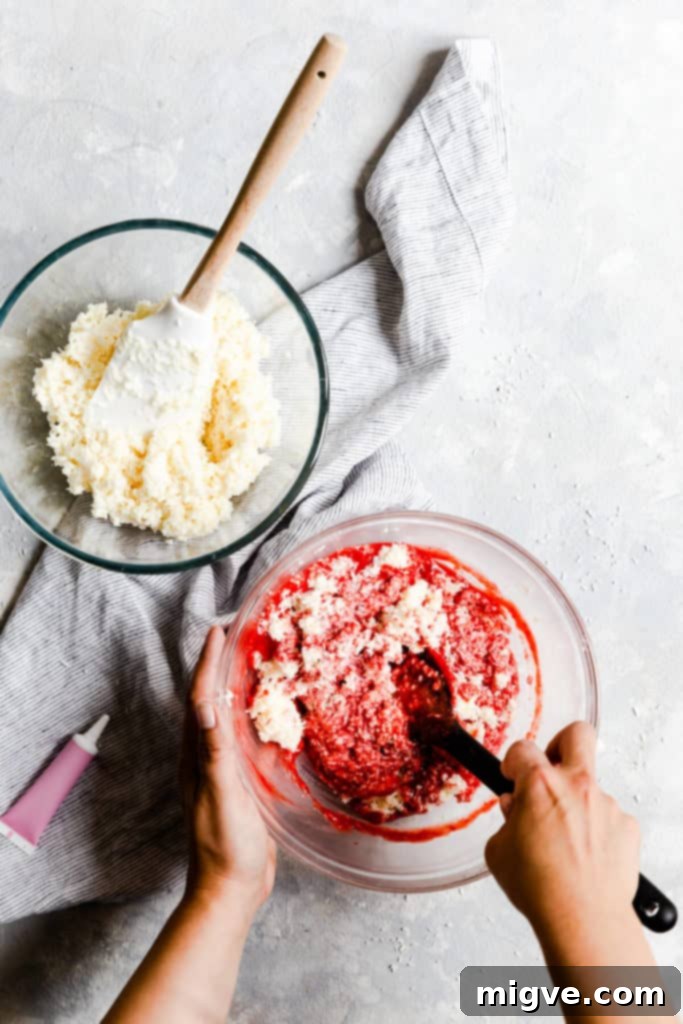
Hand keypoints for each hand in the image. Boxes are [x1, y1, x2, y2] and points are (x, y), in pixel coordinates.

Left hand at [180, 626, 275, 914]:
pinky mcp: (240, 786)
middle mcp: (205, 760)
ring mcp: (221, 773)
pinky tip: (271, 718)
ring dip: (235, 690)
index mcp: (196, 758)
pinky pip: (244, 742)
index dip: (207, 664)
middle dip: (218, 668)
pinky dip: (254, 721)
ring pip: (226, 720)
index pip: (199, 699)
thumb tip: (204, 707)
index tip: (217, 631)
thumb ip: (214, 754)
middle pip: (208, 703)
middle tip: (236, 637)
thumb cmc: (225, 846)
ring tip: (253, 664)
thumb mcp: (221, 797)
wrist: (230, 892)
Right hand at [485, 722, 640, 943]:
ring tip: (566, 841)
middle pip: (576, 735)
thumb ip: (507, 822)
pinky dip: (597, 831)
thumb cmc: (540, 887)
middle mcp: (576, 786)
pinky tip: (586, 856)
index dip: (512, 761)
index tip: (512, 774)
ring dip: (578, 805)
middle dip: (560, 743)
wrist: (582, 918)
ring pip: (591, 788)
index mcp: (539, 784)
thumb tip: (515, 812)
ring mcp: (606, 804)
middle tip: (551, 766)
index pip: (522, 749)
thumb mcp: (499, 851)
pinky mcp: (626, 826)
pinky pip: (609, 818)